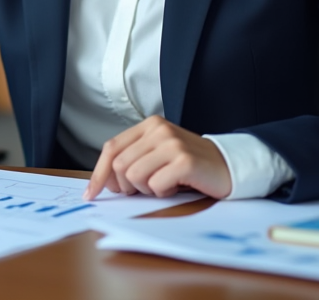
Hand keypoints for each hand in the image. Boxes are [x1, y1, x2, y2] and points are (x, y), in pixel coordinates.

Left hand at [84, 116, 230, 199]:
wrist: (228, 166)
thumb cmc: (188, 165)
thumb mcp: (157, 155)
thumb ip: (132, 160)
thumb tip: (103, 182)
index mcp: (149, 125)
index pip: (111, 148)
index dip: (99, 173)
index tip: (91, 194)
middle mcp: (159, 130)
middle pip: (120, 165)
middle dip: (127, 186)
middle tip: (145, 189)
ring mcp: (172, 144)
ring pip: (134, 176)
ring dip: (146, 189)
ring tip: (163, 185)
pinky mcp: (185, 161)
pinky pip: (156, 185)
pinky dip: (162, 193)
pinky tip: (176, 187)